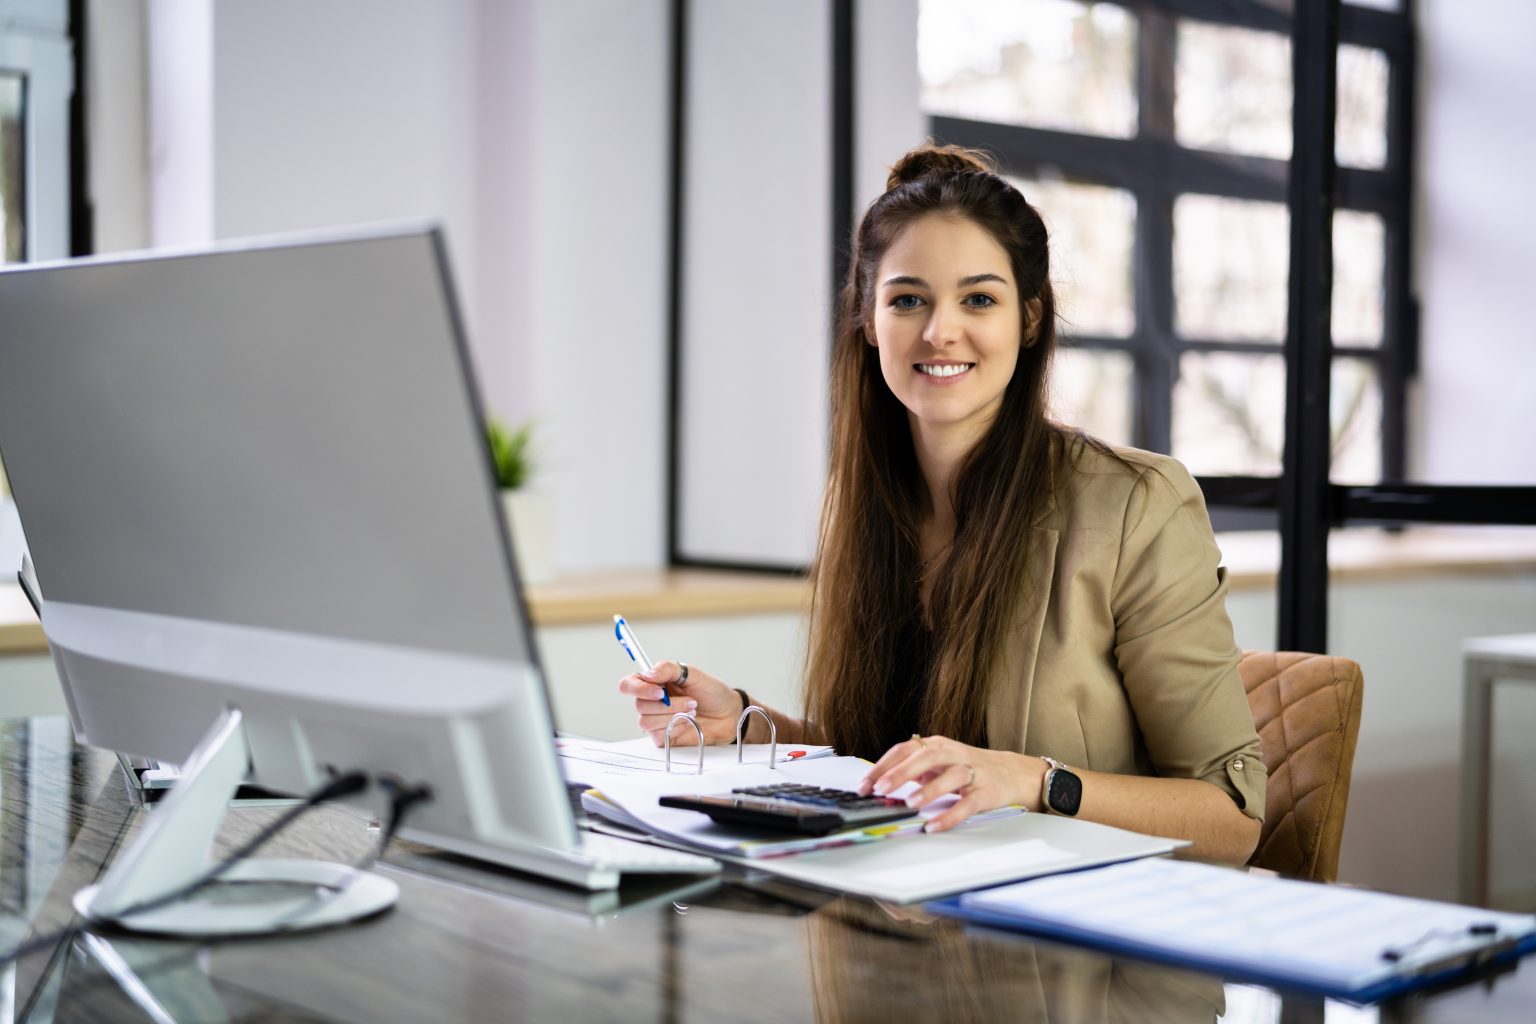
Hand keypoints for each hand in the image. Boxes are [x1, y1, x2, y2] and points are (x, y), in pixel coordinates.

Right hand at [617, 661, 744, 745]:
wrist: (728, 714)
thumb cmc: (711, 692)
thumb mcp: (693, 674)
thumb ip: (669, 669)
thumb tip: (648, 674)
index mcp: (654, 683)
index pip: (629, 684)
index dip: (638, 688)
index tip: (659, 691)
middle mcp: (651, 701)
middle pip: (639, 704)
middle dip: (667, 704)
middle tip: (691, 701)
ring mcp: (656, 720)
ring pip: (646, 721)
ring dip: (673, 715)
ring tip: (692, 710)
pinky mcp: (663, 737)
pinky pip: (657, 734)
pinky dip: (675, 727)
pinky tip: (688, 723)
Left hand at [856, 735, 1046, 831]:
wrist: (1011, 773)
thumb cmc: (968, 768)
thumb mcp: (938, 764)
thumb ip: (912, 771)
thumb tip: (878, 785)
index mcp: (937, 745)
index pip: (906, 749)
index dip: (884, 766)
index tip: (865, 784)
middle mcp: (954, 754)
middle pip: (926, 756)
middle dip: (901, 772)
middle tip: (881, 789)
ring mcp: (972, 772)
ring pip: (951, 776)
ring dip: (929, 789)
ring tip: (910, 803)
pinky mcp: (987, 792)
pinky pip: (968, 804)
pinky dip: (951, 815)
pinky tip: (935, 826)